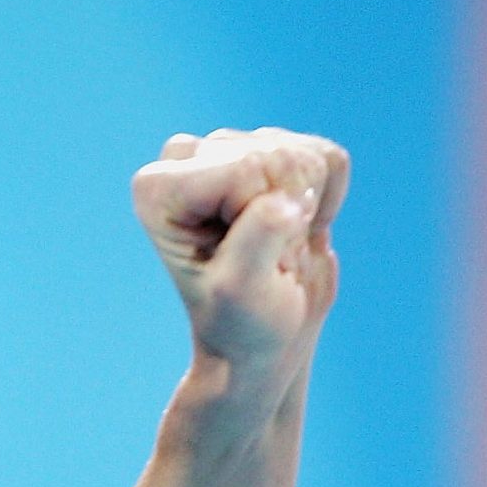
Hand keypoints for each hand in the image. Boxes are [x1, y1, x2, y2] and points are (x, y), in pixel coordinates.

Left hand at [131, 127, 347, 383]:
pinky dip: (327, 201)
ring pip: (306, 157)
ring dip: (306, 211)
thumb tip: (289, 201)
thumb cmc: (242, 322)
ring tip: (277, 247)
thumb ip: (259, 236)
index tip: (247, 260)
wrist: (266, 337)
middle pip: (278, 158)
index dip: (265, 219)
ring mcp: (230, 149)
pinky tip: (296, 229)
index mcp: (158, 187)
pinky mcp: (271, 149)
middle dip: (288, 216)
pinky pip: (329, 158)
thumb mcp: (242, 291)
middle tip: (266, 259)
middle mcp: (186, 158)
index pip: (247, 168)